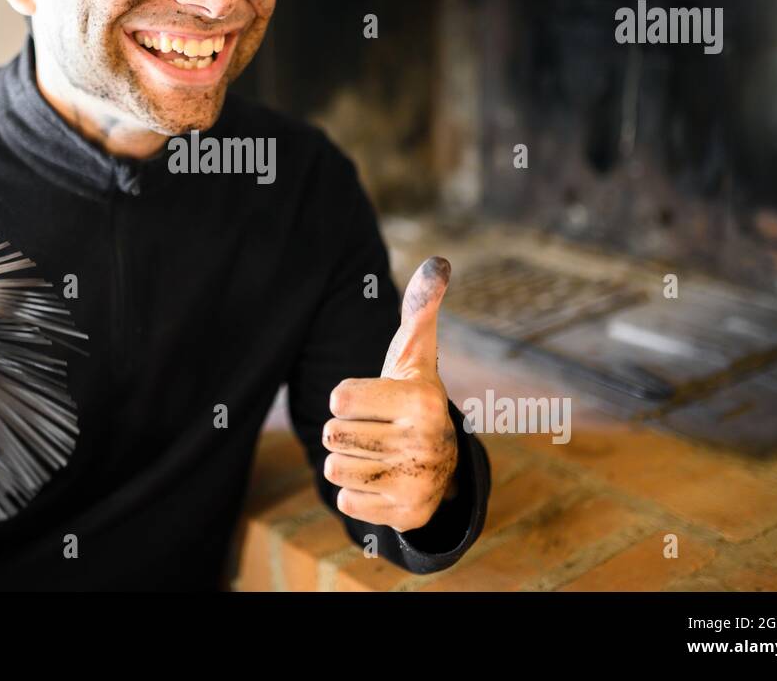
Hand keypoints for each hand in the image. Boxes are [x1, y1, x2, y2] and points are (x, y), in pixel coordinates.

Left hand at [323, 257, 458, 531]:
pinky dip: (356, 492)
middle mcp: (424, 442)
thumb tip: (439, 261)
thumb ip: (420, 307)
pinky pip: (346, 501)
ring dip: (348, 460)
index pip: (339, 399)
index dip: (347, 398)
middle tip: (376, 429)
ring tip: (378, 453)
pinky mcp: (406, 515)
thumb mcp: (415, 354)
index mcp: (421, 399)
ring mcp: (416, 481)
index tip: (374, 399)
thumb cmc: (413, 396)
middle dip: (346, 429)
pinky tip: (381, 480)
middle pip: (334, 434)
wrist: (442, 464)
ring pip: (335, 468)